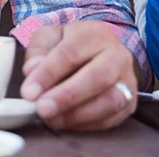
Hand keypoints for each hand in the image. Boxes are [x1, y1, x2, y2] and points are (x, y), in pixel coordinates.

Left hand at [18, 20, 138, 130]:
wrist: (99, 54)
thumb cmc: (71, 46)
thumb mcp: (50, 38)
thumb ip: (38, 50)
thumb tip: (32, 71)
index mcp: (95, 33)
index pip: (71, 52)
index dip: (48, 74)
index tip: (29, 91)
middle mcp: (117, 54)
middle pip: (97, 77)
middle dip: (67, 96)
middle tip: (41, 109)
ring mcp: (127, 80)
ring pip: (110, 101)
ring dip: (77, 114)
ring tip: (52, 119)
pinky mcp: (130, 103)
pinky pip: (111, 118)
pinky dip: (86, 124)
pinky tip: (66, 122)